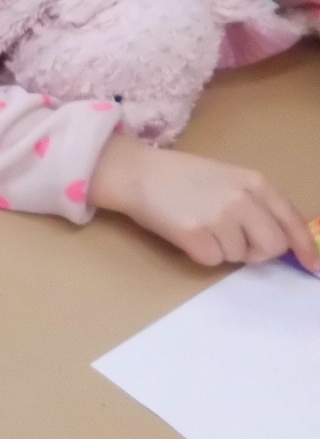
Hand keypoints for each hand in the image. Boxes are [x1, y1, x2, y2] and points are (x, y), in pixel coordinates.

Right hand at [91, 136, 319, 269]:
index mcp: (254, 183)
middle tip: (234, 243)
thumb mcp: (227, 178)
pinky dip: (201, 254)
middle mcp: (242, 199)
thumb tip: (277, 238)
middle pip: (272, 246)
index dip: (304, 247)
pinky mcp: (195, 234)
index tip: (312, 265)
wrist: (136, 173)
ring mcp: (219, 217)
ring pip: (239, 256)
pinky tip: (187, 234)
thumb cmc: (180, 176)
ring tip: (202, 228)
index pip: (292, 221)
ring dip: (224, 250)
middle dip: (257, 252)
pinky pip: (212, 260)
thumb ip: (255, 202)